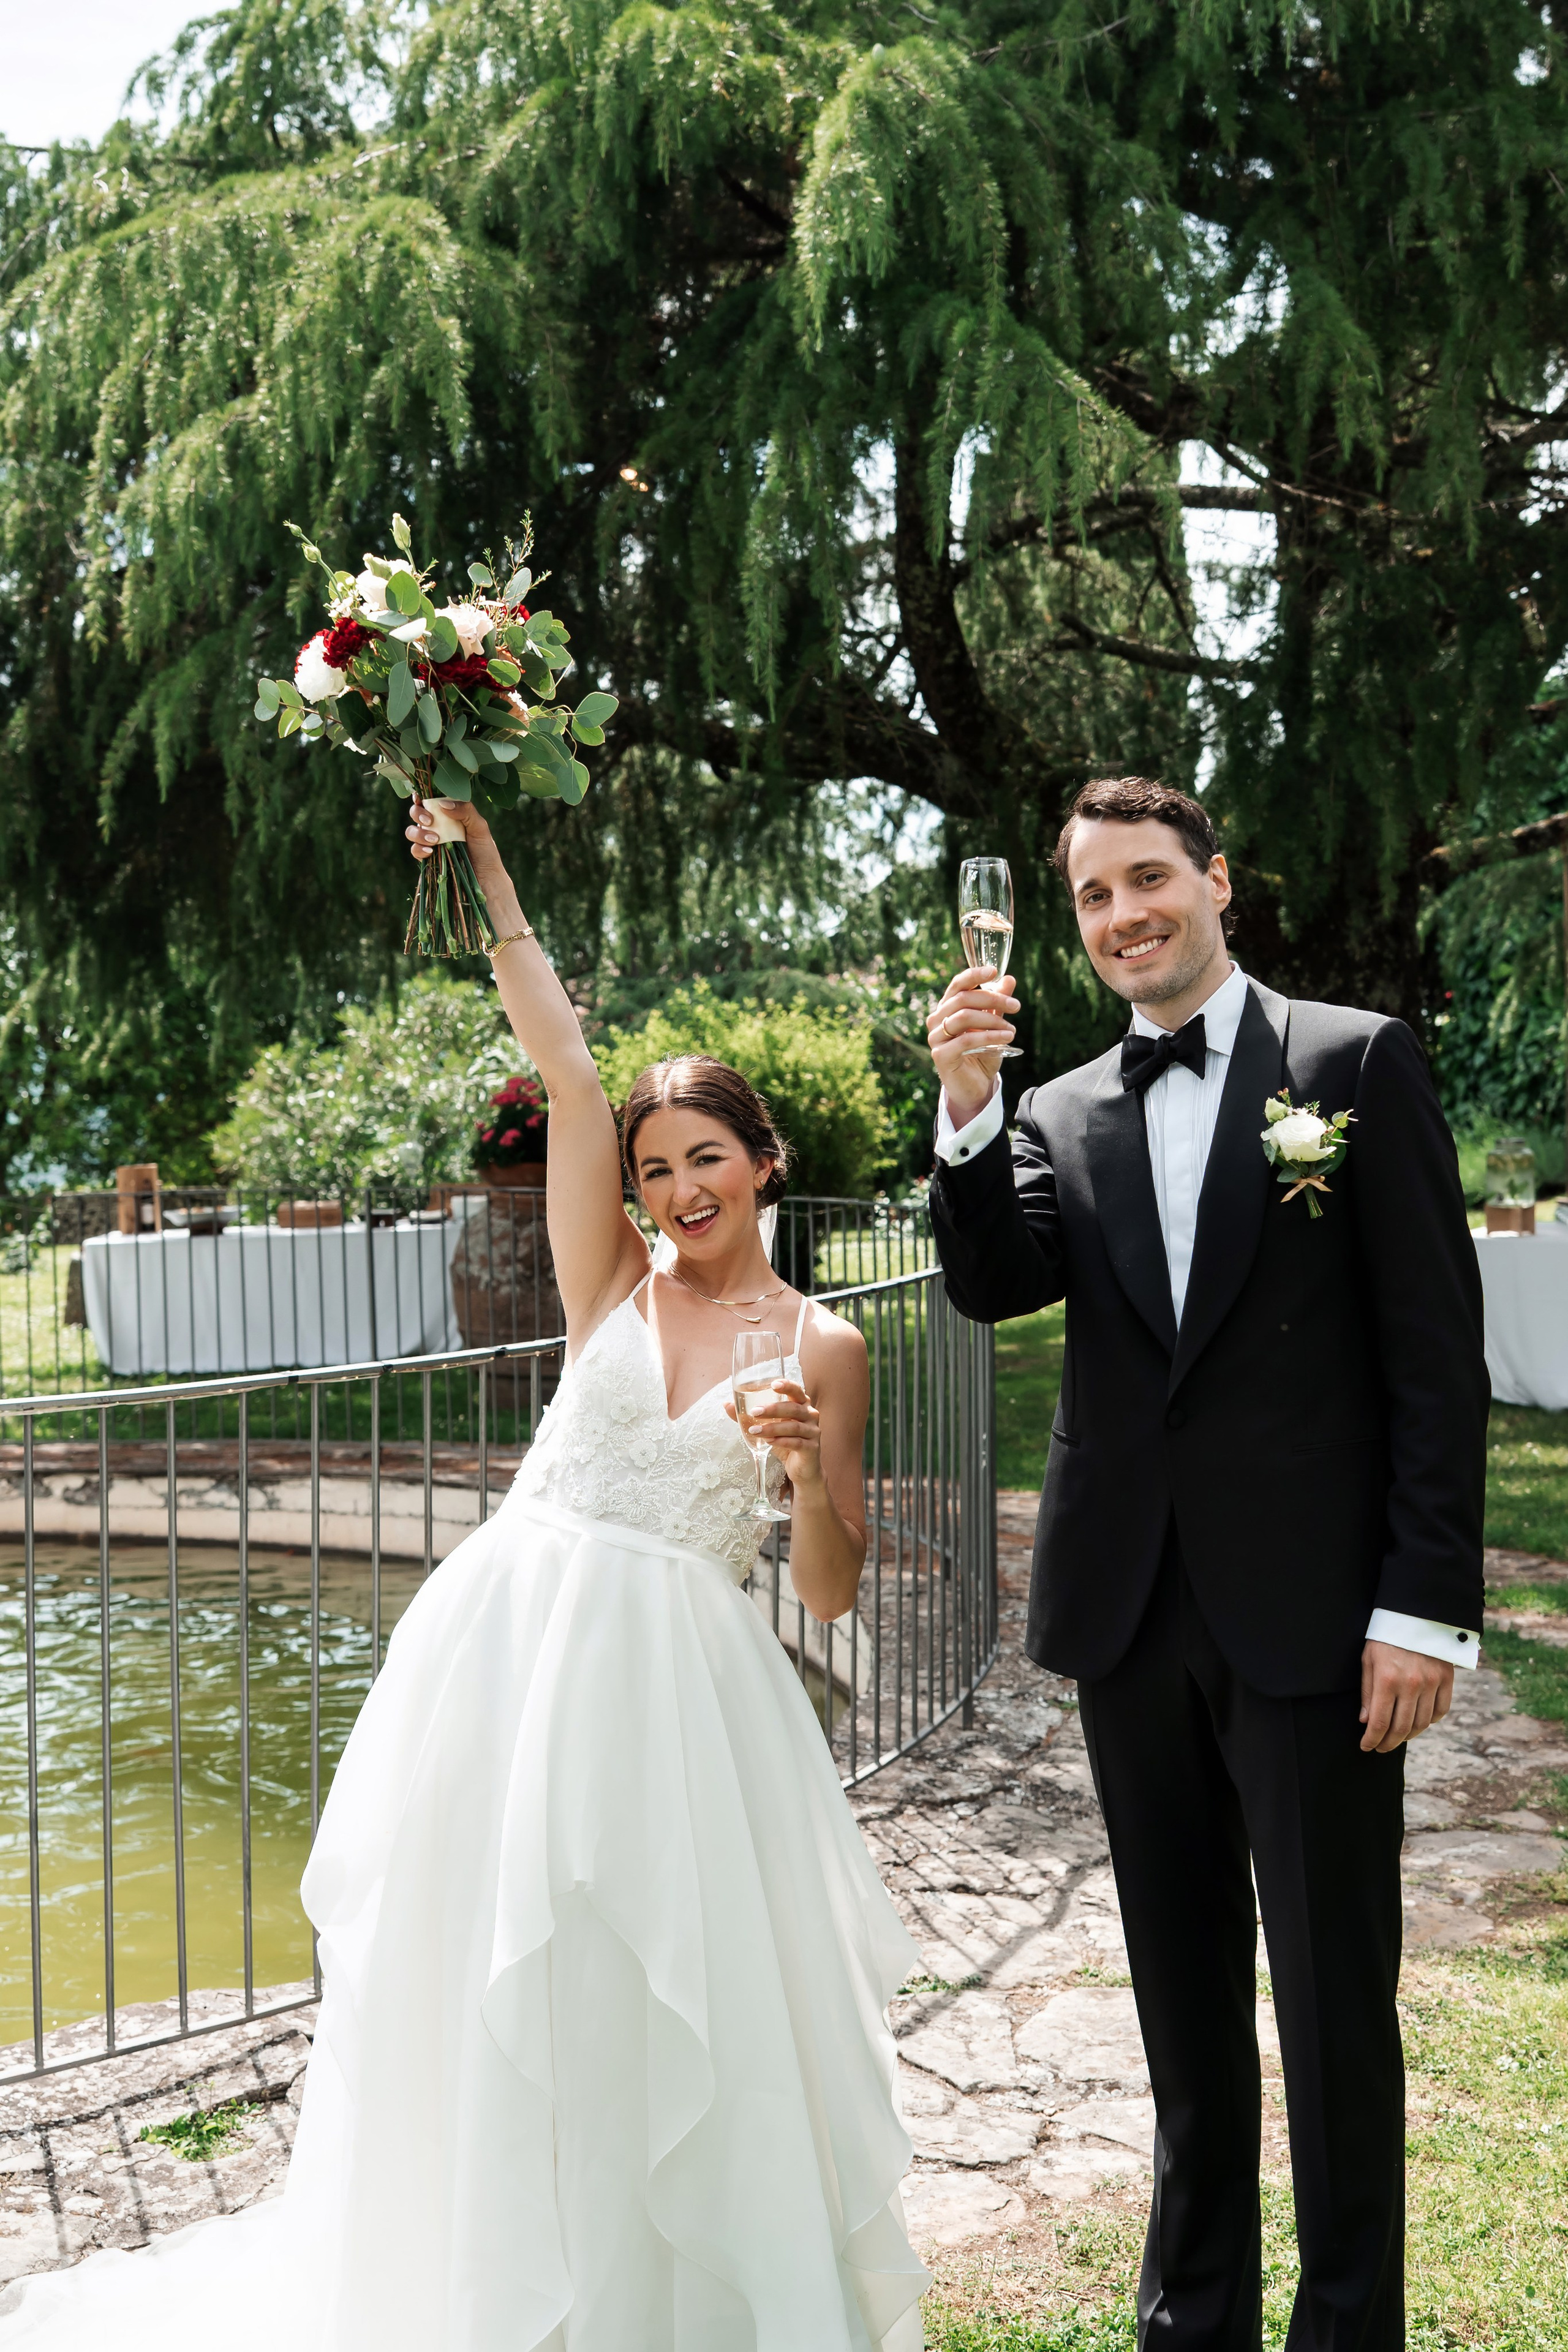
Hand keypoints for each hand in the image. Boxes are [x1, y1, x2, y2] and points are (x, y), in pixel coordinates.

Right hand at [406, 799, 514, 906]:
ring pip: (411, 831)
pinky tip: (431, 852)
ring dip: (418, 833)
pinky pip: (415, 850)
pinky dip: (419, 849)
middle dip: (418, 813)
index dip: (421, 796)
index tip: (421, 798)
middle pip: (416, 812)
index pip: (430, 799)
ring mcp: (430, 842)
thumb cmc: (485, 850)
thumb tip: (443, 804)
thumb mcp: (479, 827)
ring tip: (435, 839)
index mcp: (448, 814)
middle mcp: (437, 826)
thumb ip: (465, 810)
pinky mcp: (427, 859)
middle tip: (430, 821)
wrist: (485, 878)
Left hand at [724, 1379, 823, 1492]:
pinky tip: (769, 1442)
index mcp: (802, 1405)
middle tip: (754, 1412)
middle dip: (773, 1409)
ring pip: (793, 1426)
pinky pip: (797, 1443)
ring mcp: (813, 1432)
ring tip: (755, 1430)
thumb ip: (749, 1416)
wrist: (802, 1468)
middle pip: (793, 1408)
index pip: (796, 1390)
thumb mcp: (768, 1427)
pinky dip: (781, 1442)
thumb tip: (726, 1404)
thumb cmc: (786, 1442)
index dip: (787, 1385)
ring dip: (772, 1428)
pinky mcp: (812, 1448)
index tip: (773, 1384)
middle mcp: (810, 1415)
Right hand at [926, 966, 1018, 1124]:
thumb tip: (1009, 979)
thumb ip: (998, 1003)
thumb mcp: (994, 1026)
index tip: (994, 970)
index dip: (974, 975)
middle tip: (1016, 1006)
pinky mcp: (940, 1055)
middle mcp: (937, 1020)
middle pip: (962, 999)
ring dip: (993, 1020)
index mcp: (947, 1008)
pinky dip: (989, 1037)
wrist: (975, 1087)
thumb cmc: (982, 1054)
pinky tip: (1007, 1038)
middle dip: (993, 999)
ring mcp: (935, 1037)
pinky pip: (965, 1040)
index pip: (957, 985)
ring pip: (964, 1017)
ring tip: (1012, 1029)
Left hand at [1359, 1639, 1454, 1752]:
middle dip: (1388, 1743)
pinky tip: (1418, 1722)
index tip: (1366, 1747)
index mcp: (1387, 1680)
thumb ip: (1367, 1692)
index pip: (1380, 1722)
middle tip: (1380, 1747)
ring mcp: (1432, 1683)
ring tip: (1397, 1737)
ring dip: (1408, 1736)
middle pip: (1401, 1728)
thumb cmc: (1386, 1637)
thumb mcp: (1368, 1660)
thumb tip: (1366, 1722)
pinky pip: (1441, 1711)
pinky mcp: (1447, 1679)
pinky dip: (1430, 1721)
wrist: (1416, 1614)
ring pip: (1422, 1723)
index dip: (1372, 1740)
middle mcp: (1411, 1685)